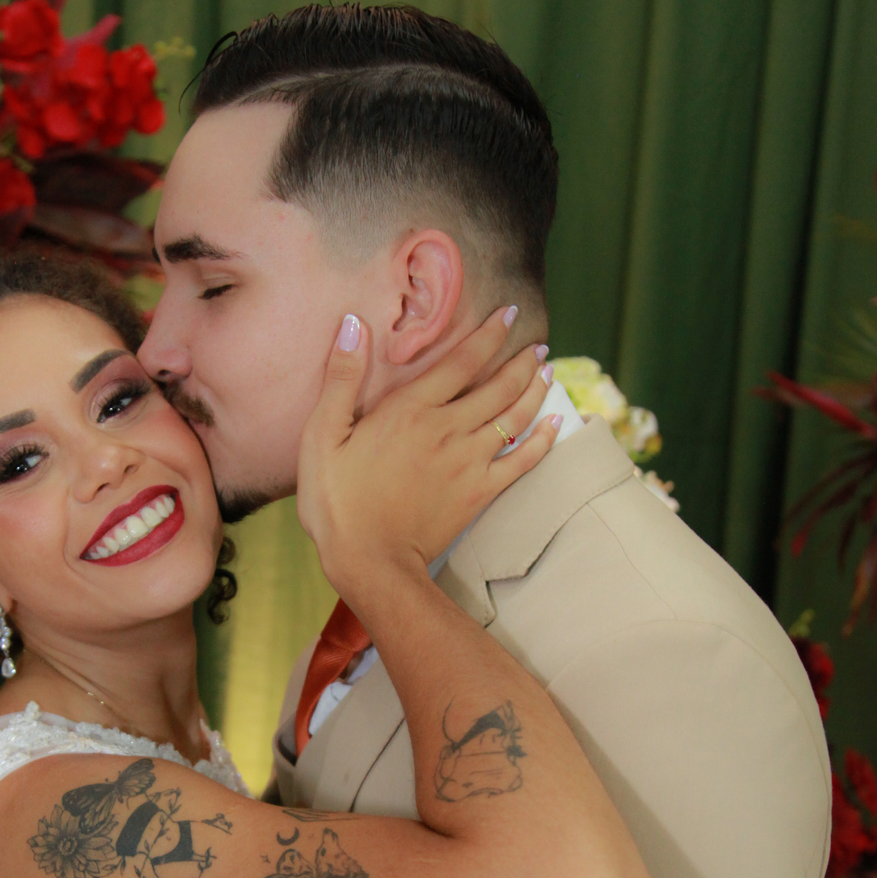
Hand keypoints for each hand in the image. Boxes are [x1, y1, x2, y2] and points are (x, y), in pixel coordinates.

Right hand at [296, 305, 558, 605]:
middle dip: (521, 361)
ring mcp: (469, 463)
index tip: (509, 314)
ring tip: (546, 372)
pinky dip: (542, 440)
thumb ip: (340, 379)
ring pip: (514, 417)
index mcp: (411, 410)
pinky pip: (522, 460)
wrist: (369, 562)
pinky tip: (555, 423)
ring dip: (535, 390)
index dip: (489, 334)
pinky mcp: (480, 494)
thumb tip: (353, 325)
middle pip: (497, 385)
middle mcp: (448, 429)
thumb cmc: (336, 502)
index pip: (462, 360)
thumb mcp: (321, 436)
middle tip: (537, 346)